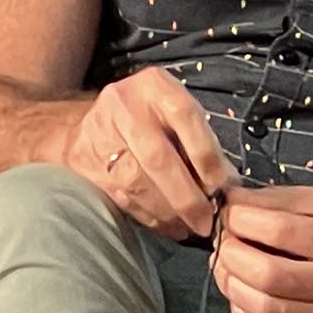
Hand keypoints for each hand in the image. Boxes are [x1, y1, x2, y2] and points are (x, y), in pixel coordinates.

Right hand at [62, 67, 236, 239]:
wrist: (89, 121)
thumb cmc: (147, 117)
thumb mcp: (174, 111)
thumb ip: (200, 140)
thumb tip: (229, 186)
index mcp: (154, 85)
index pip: (185, 116)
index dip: (206, 156)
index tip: (221, 187)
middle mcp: (124, 105)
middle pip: (157, 157)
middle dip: (186, 196)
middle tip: (206, 221)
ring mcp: (99, 133)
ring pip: (136, 182)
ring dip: (167, 212)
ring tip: (187, 227)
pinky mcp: (84, 162)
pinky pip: (120, 196)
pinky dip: (147, 216)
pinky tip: (165, 225)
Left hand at [210, 184, 312, 312]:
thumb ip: (288, 199)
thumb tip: (237, 198)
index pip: (281, 230)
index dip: (243, 219)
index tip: (228, 211)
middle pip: (268, 274)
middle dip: (231, 254)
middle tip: (222, 240)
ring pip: (265, 308)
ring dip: (231, 285)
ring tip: (225, 265)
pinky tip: (240, 297)